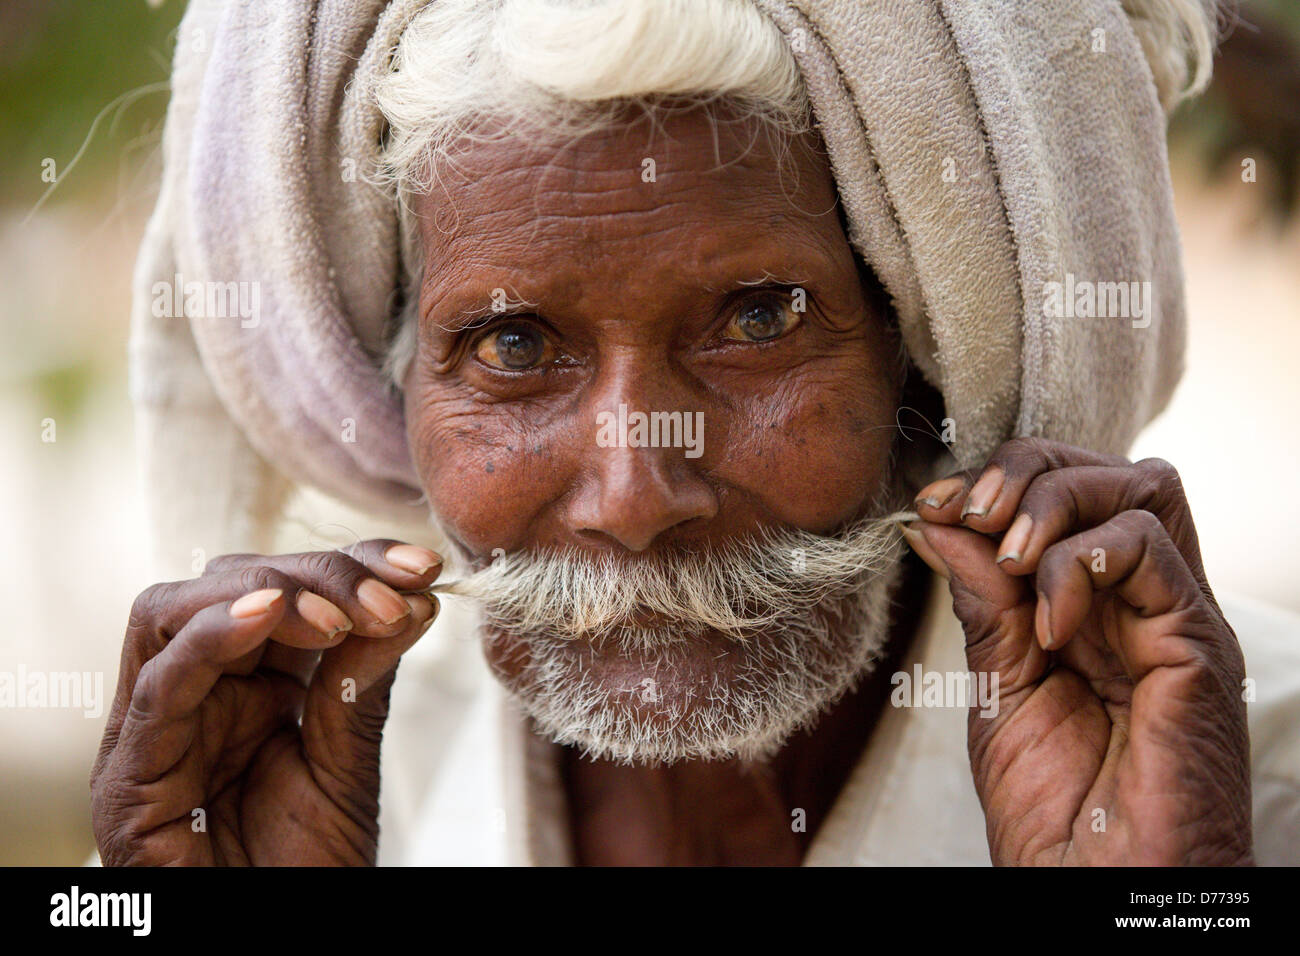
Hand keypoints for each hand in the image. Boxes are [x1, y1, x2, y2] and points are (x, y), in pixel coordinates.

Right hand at [91, 540, 442, 864]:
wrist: (273, 946)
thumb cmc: (304, 871)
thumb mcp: (347, 764)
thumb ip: (362, 682)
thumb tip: (415, 598)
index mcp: (244, 685)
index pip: (285, 588)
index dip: (351, 563)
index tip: (421, 567)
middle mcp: (195, 694)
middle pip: (232, 585)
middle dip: (318, 573)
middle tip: (389, 594)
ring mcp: (156, 731)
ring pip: (177, 613)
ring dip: (267, 594)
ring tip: (337, 612)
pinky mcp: (128, 777)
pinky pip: (158, 686)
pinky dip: (210, 638)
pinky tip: (269, 613)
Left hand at [904, 438, 1252, 864]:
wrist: (1096, 891)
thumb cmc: (1054, 808)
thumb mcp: (998, 684)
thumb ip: (979, 601)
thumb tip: (935, 519)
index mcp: (1098, 605)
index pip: (1067, 490)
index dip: (998, 480)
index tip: (930, 505)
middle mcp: (1143, 601)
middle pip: (1108, 470)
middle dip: (1025, 471)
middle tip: (965, 510)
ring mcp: (1175, 618)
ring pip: (1140, 487)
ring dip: (1053, 504)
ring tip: (1005, 557)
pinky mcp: (1198, 646)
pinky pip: (1152, 548)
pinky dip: (1082, 562)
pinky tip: (1048, 622)